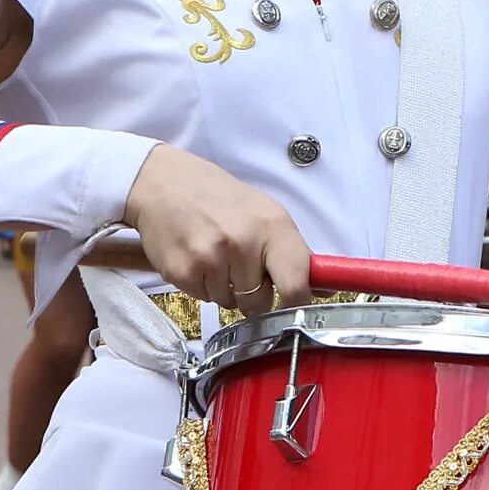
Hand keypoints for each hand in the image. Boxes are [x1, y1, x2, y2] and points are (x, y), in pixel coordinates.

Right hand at [121, 144, 313, 313]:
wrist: (163, 183)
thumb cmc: (219, 198)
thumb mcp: (266, 213)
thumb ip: (294, 253)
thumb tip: (325, 289)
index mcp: (272, 227)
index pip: (296, 284)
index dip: (297, 302)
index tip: (294, 305)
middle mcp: (243, 243)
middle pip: (261, 303)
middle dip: (254, 294)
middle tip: (241, 266)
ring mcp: (210, 259)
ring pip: (231, 303)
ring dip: (226, 289)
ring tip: (215, 255)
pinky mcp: (183, 273)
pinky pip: (204, 299)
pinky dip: (202, 285)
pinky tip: (197, 257)